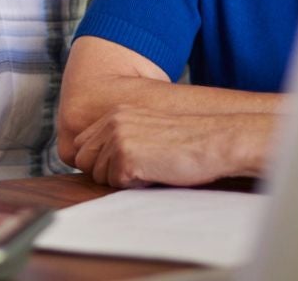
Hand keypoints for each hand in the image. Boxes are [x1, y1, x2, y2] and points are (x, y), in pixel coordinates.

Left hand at [71, 107, 271, 187]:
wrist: (215, 141)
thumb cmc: (187, 142)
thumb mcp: (146, 130)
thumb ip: (120, 138)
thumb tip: (95, 162)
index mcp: (115, 113)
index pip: (82, 145)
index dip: (98, 161)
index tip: (121, 166)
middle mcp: (112, 122)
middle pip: (83, 160)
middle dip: (105, 172)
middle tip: (137, 170)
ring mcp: (117, 138)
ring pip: (99, 175)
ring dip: (123, 179)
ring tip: (151, 168)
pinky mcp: (125, 156)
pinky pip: (116, 183)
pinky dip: (135, 184)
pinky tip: (156, 172)